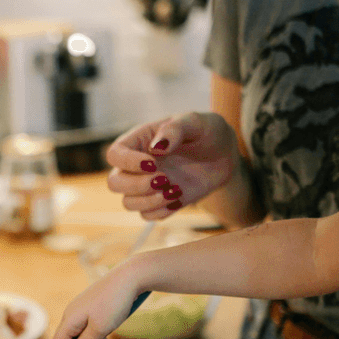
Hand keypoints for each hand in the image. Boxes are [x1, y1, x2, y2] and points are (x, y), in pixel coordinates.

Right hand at [51, 261, 143, 338]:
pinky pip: (87, 322)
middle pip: (67, 337)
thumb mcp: (100, 328)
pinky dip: (95, 330)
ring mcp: (81, 306)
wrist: (129, 277)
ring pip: (79, 330)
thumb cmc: (113, 303)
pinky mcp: (91, 303)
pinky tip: (108, 328)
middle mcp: (72, 312)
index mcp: (70, 318)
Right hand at [106, 112, 238, 218]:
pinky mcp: (160, 202)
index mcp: (139, 141)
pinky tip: (179, 198)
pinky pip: (148, 216)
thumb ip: (175, 129)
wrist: (224, 155)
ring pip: (128, 203)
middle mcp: (137, 165)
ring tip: (175, 190)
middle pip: (114, 183)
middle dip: (137, 185)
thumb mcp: (196, 122)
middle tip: (165, 179)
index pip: (115, 154)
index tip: (153, 163)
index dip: (128, 162)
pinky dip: (161, 212)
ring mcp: (147, 186)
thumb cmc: (207, 132)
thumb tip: (156, 147)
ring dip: (149, 201)